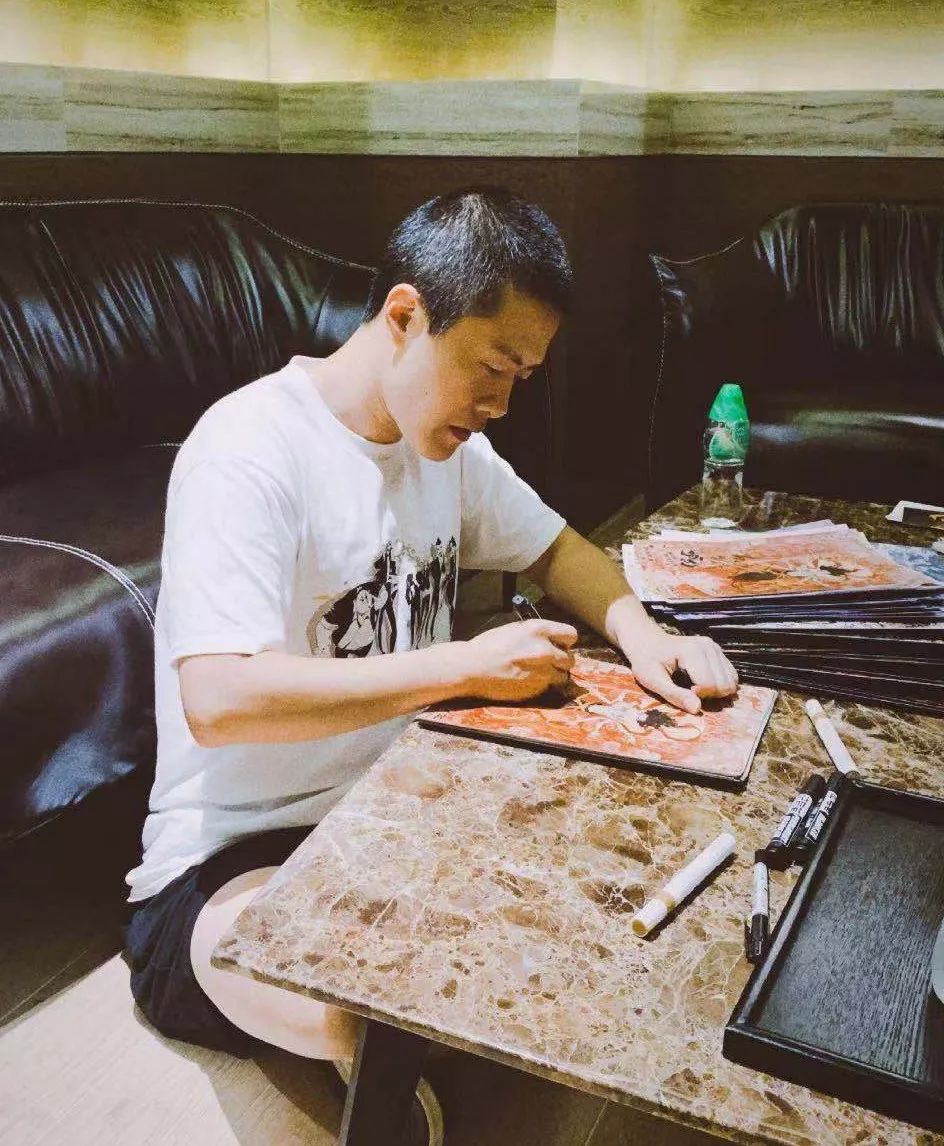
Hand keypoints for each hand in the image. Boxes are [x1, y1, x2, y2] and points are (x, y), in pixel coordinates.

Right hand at [463, 619, 578, 701]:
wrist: (472, 668)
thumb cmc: (488, 646)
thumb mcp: (514, 629)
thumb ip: (536, 634)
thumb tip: (551, 640)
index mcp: (538, 629)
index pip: (571, 634)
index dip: (565, 641)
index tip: (559, 645)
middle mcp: (545, 649)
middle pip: (570, 658)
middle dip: (560, 661)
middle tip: (547, 662)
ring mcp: (542, 671)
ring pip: (562, 675)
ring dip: (553, 675)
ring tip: (537, 673)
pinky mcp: (537, 688)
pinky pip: (548, 687)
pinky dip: (541, 685)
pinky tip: (526, 680)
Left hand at [624, 629, 738, 713]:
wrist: (647, 643)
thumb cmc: (646, 662)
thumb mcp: (653, 681)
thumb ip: (674, 695)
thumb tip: (697, 710)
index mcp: (691, 651)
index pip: (709, 685)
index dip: (696, 696)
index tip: (679, 690)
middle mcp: (708, 646)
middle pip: (724, 685)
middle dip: (708, 695)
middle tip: (688, 689)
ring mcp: (715, 647)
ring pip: (732, 682)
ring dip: (715, 692)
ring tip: (694, 686)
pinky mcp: (718, 652)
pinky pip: (731, 677)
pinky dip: (719, 686)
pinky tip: (702, 682)